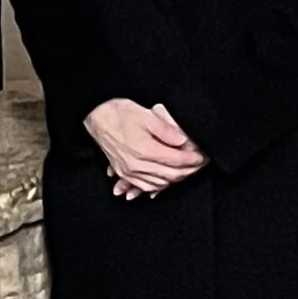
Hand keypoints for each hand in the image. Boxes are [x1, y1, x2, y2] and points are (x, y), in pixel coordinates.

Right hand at [86, 97, 205, 198]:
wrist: (95, 117)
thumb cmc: (118, 113)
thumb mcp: (145, 114)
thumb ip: (165, 129)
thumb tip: (182, 140)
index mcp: (144, 150)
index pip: (176, 160)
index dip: (192, 159)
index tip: (202, 156)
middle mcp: (137, 165)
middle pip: (170, 175)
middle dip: (188, 171)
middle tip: (200, 164)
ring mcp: (129, 171)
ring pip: (159, 183)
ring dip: (176, 179)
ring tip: (187, 171)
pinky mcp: (123, 172)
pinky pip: (145, 186)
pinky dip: (159, 186)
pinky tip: (165, 181)